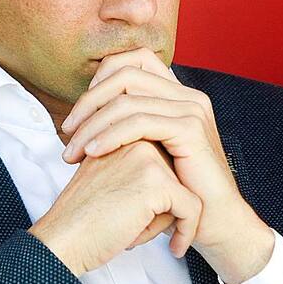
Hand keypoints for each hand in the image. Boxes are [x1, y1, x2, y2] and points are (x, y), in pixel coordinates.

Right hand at [28, 139, 201, 276]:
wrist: (62, 239)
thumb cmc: (83, 219)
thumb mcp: (109, 182)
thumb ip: (136, 173)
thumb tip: (175, 186)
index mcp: (125, 138)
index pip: (166, 167)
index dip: (158, 199)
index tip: (141, 220)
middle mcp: (138, 142)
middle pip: (178, 179)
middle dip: (162, 209)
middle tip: (130, 226)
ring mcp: (148, 160)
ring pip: (185, 193)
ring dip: (166, 221)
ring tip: (134, 232)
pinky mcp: (156, 183)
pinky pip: (192, 209)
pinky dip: (186, 232)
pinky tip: (173, 248)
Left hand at [60, 48, 274, 283]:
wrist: (215, 222)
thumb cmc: (179, 193)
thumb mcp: (150, 153)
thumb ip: (129, 128)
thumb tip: (88, 115)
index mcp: (178, 95)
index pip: (133, 61)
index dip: (100, 80)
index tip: (79, 115)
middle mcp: (188, 95)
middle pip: (125, 74)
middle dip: (89, 101)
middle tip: (67, 131)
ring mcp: (192, 109)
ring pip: (126, 99)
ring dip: (92, 124)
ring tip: (73, 151)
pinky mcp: (191, 130)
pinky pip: (139, 123)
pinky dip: (109, 135)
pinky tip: (92, 153)